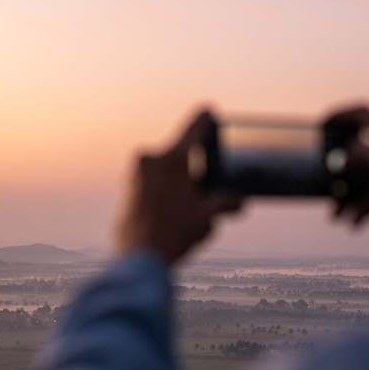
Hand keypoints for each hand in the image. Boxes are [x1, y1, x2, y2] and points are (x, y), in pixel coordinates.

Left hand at [116, 110, 242, 264]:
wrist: (138, 256)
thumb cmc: (173, 233)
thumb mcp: (206, 217)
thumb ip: (224, 202)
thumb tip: (239, 200)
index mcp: (173, 158)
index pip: (196, 127)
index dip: (207, 120)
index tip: (211, 112)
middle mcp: (151, 159)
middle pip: (182, 155)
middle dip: (197, 171)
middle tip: (209, 190)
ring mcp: (136, 173)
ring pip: (168, 171)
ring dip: (182, 186)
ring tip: (193, 213)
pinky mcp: (129, 188)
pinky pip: (154, 183)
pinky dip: (168, 193)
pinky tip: (177, 217)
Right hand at [326, 105, 368, 237]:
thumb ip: (357, 153)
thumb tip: (341, 160)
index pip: (361, 114)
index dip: (340, 115)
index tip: (321, 125)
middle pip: (355, 153)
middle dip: (336, 170)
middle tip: (321, 180)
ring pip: (360, 183)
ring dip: (345, 199)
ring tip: (335, 215)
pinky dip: (360, 212)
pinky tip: (353, 224)